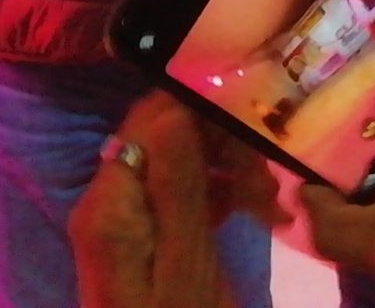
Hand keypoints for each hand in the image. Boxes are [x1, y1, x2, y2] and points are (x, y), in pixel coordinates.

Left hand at [72, 93, 279, 307]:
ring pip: (175, 164)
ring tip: (268, 201)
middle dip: (219, 145)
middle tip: (269, 179)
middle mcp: (104, 201)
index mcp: (109, 203)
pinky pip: (175, 195)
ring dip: (224, 170)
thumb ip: (178, 187)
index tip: (256, 129)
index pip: (150, 119)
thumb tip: (177, 108)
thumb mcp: (186, 265)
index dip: (203, 112)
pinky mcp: (138, 238)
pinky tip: (252, 211)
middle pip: (161, 137)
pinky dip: (214, 195)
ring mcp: (120, 220)